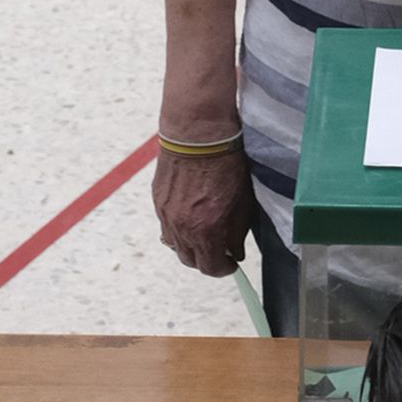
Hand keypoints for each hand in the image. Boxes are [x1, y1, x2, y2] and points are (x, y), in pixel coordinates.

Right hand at [153, 143, 251, 274]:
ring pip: (175, 245)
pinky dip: (179, 230)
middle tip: (220, 250)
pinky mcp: (157, 200)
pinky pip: (166, 226)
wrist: (198, 133)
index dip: (224, 269)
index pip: (210, 267)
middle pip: (190, 260)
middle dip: (207, 260)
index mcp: (204, 229)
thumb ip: (237, 232)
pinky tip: (191, 217)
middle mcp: (181, 227)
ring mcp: (165, 214)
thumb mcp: (243, 201)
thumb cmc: (225, 162)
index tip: (232, 263)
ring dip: (191, 246)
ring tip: (206, 234)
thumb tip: (235, 252)